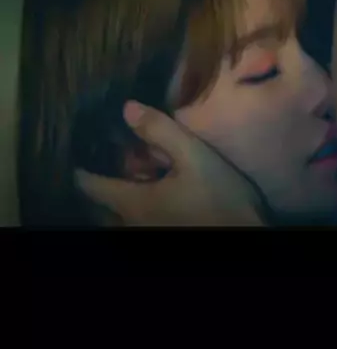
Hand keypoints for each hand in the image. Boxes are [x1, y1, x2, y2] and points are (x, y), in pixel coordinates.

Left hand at [76, 102, 264, 226]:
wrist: (244, 238)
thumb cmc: (219, 199)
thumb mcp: (194, 157)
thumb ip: (160, 131)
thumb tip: (127, 108)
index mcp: (132, 203)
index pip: (91, 186)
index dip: (82, 170)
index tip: (80, 155)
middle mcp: (131, 225)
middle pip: (101, 207)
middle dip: (102, 185)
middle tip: (112, 164)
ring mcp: (146, 237)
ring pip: (119, 220)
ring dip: (120, 200)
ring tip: (134, 179)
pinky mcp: (162, 240)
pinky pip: (136, 225)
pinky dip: (135, 210)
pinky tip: (155, 197)